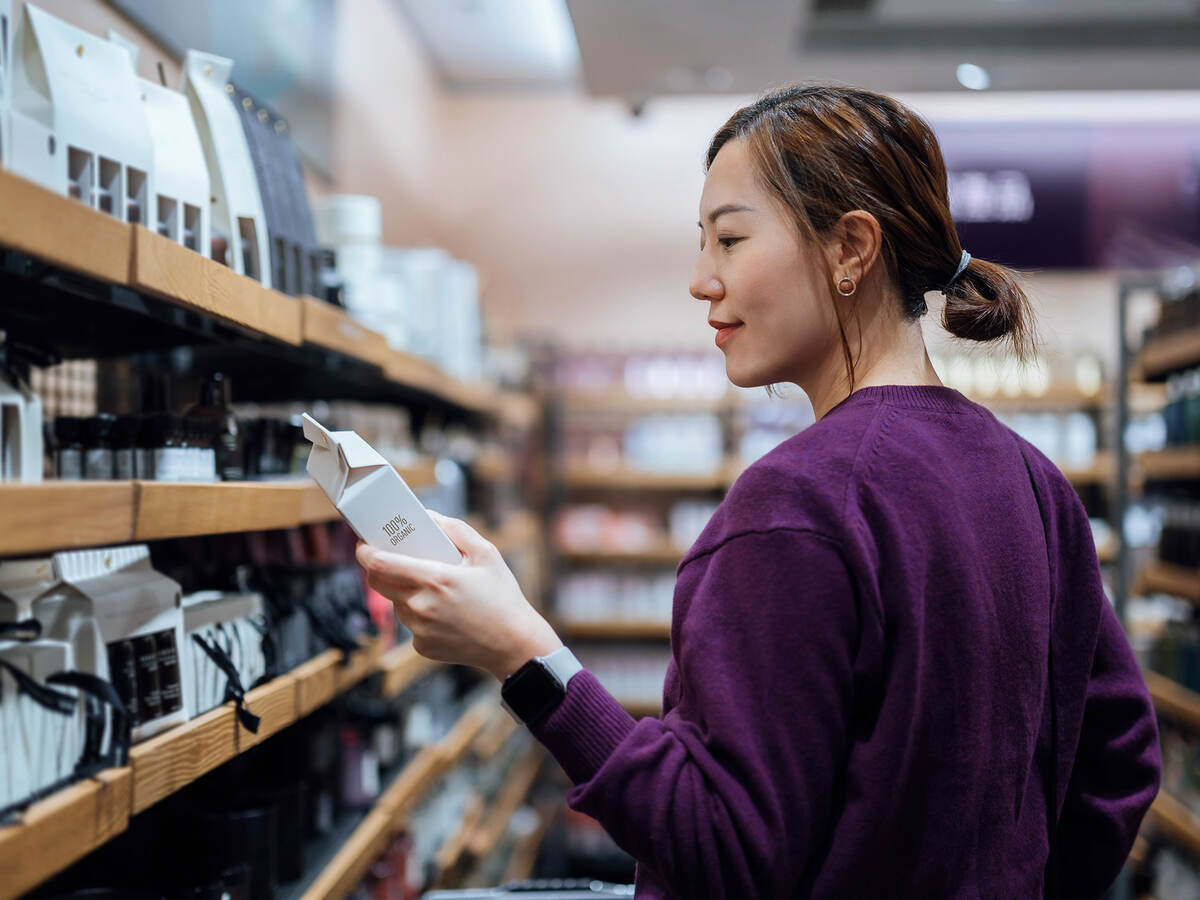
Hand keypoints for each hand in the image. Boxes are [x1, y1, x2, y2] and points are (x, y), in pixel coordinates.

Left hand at [356, 511, 561, 680]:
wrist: (514, 644)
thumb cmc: (503, 597)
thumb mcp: (486, 553)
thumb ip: (455, 530)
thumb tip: (429, 517)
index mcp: (434, 579)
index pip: (380, 563)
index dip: (365, 551)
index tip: (363, 543)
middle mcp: (420, 606)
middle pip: (377, 583)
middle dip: (379, 568)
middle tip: (393, 559)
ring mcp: (419, 630)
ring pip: (395, 603)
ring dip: (403, 592)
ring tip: (433, 589)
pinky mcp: (422, 647)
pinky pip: (410, 624)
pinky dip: (419, 614)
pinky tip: (444, 613)